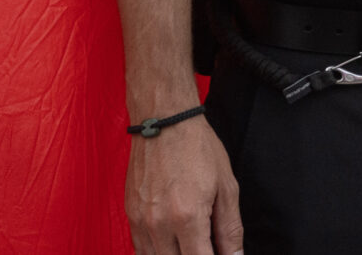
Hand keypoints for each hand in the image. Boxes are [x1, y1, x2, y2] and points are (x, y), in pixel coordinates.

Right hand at [126, 115, 242, 254]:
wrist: (164, 120)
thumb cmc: (197, 147)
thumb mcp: (226, 186)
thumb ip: (230, 229)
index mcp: (187, 217)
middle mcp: (159, 224)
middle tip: (208, 246)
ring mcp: (141, 221)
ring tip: (192, 243)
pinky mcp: (131, 216)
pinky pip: (141, 249)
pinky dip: (158, 252)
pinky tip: (173, 243)